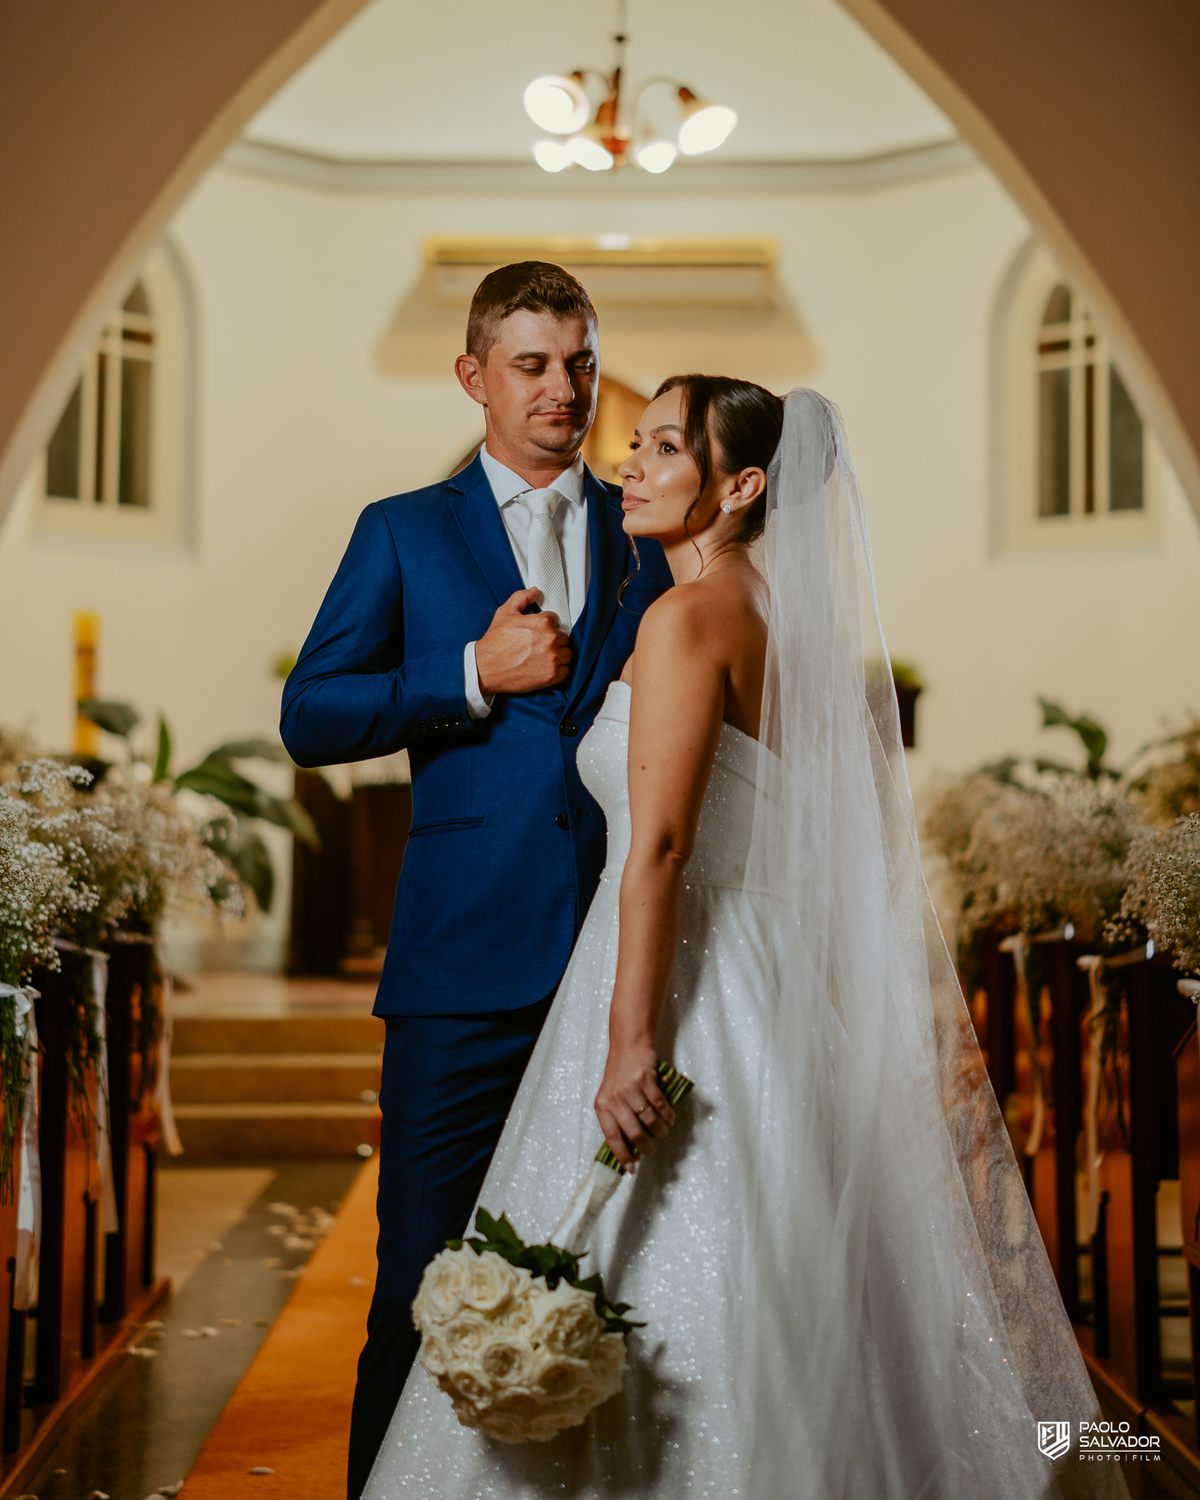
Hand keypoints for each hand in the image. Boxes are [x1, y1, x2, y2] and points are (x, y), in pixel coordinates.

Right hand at [475, 588, 571, 695]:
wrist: (485, 668)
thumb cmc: (494, 643)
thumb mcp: (505, 613)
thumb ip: (521, 598)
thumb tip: (534, 591)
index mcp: (543, 622)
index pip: (556, 620)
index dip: (546, 626)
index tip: (537, 633)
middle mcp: (551, 639)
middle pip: (563, 637)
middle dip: (553, 640)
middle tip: (539, 646)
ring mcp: (553, 658)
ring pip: (567, 654)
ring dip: (558, 655)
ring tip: (543, 658)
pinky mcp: (552, 675)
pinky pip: (566, 671)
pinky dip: (559, 671)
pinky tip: (546, 669)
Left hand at [594, 1039, 675, 1171]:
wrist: (628, 1045)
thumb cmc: (619, 1074)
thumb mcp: (609, 1096)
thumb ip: (616, 1118)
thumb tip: (628, 1147)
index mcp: (602, 1106)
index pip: (611, 1137)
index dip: (622, 1155)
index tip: (632, 1168)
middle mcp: (615, 1099)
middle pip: (633, 1133)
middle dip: (646, 1147)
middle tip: (652, 1150)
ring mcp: (631, 1090)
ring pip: (650, 1120)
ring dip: (660, 1131)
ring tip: (664, 1132)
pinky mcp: (646, 1080)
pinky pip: (660, 1105)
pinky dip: (668, 1115)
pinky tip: (670, 1118)